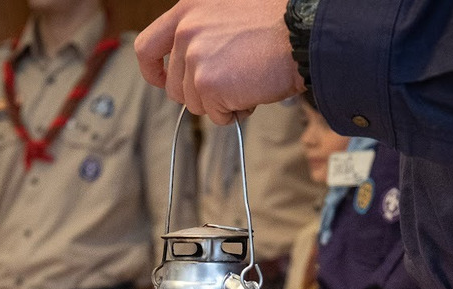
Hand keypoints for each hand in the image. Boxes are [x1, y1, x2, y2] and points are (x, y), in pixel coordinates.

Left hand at [135, 0, 304, 124]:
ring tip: (248, 82)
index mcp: (188, 9)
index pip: (148, 46)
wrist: (303, 32)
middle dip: (201, 94)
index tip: (165, 82)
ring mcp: (195, 57)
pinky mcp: (208, 83)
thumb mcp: (229, 12)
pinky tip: (253, 91)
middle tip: (231, 84)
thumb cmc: (278, 22)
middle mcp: (186, 30)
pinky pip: (215, 114)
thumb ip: (203, 33)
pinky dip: (235, 112)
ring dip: (221, 103)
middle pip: (174, 86)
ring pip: (195, 103)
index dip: (154, 72)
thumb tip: (191, 67)